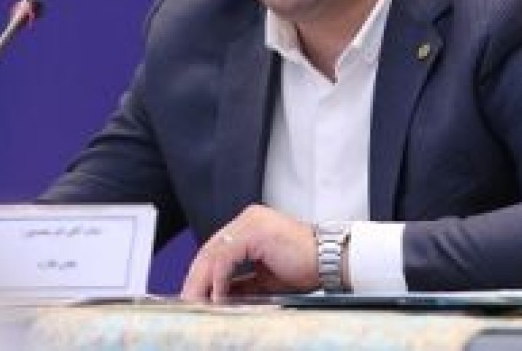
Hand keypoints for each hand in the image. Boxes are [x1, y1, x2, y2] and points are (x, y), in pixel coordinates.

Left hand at [180, 204, 318, 301]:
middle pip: (211, 250)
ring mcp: (250, 222)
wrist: (333, 260)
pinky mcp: (254, 231)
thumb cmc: (307, 267)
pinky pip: (226, 257)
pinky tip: (217, 296)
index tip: (194, 294)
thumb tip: (220, 297)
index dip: (202, 274)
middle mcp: (247, 219)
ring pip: (214, 252)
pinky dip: (219, 278)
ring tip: (197, 302)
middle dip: (197, 279)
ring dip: (203, 281)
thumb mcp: (266, 278)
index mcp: (250, 225)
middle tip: (188, 301)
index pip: (217, 249)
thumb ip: (243, 283)